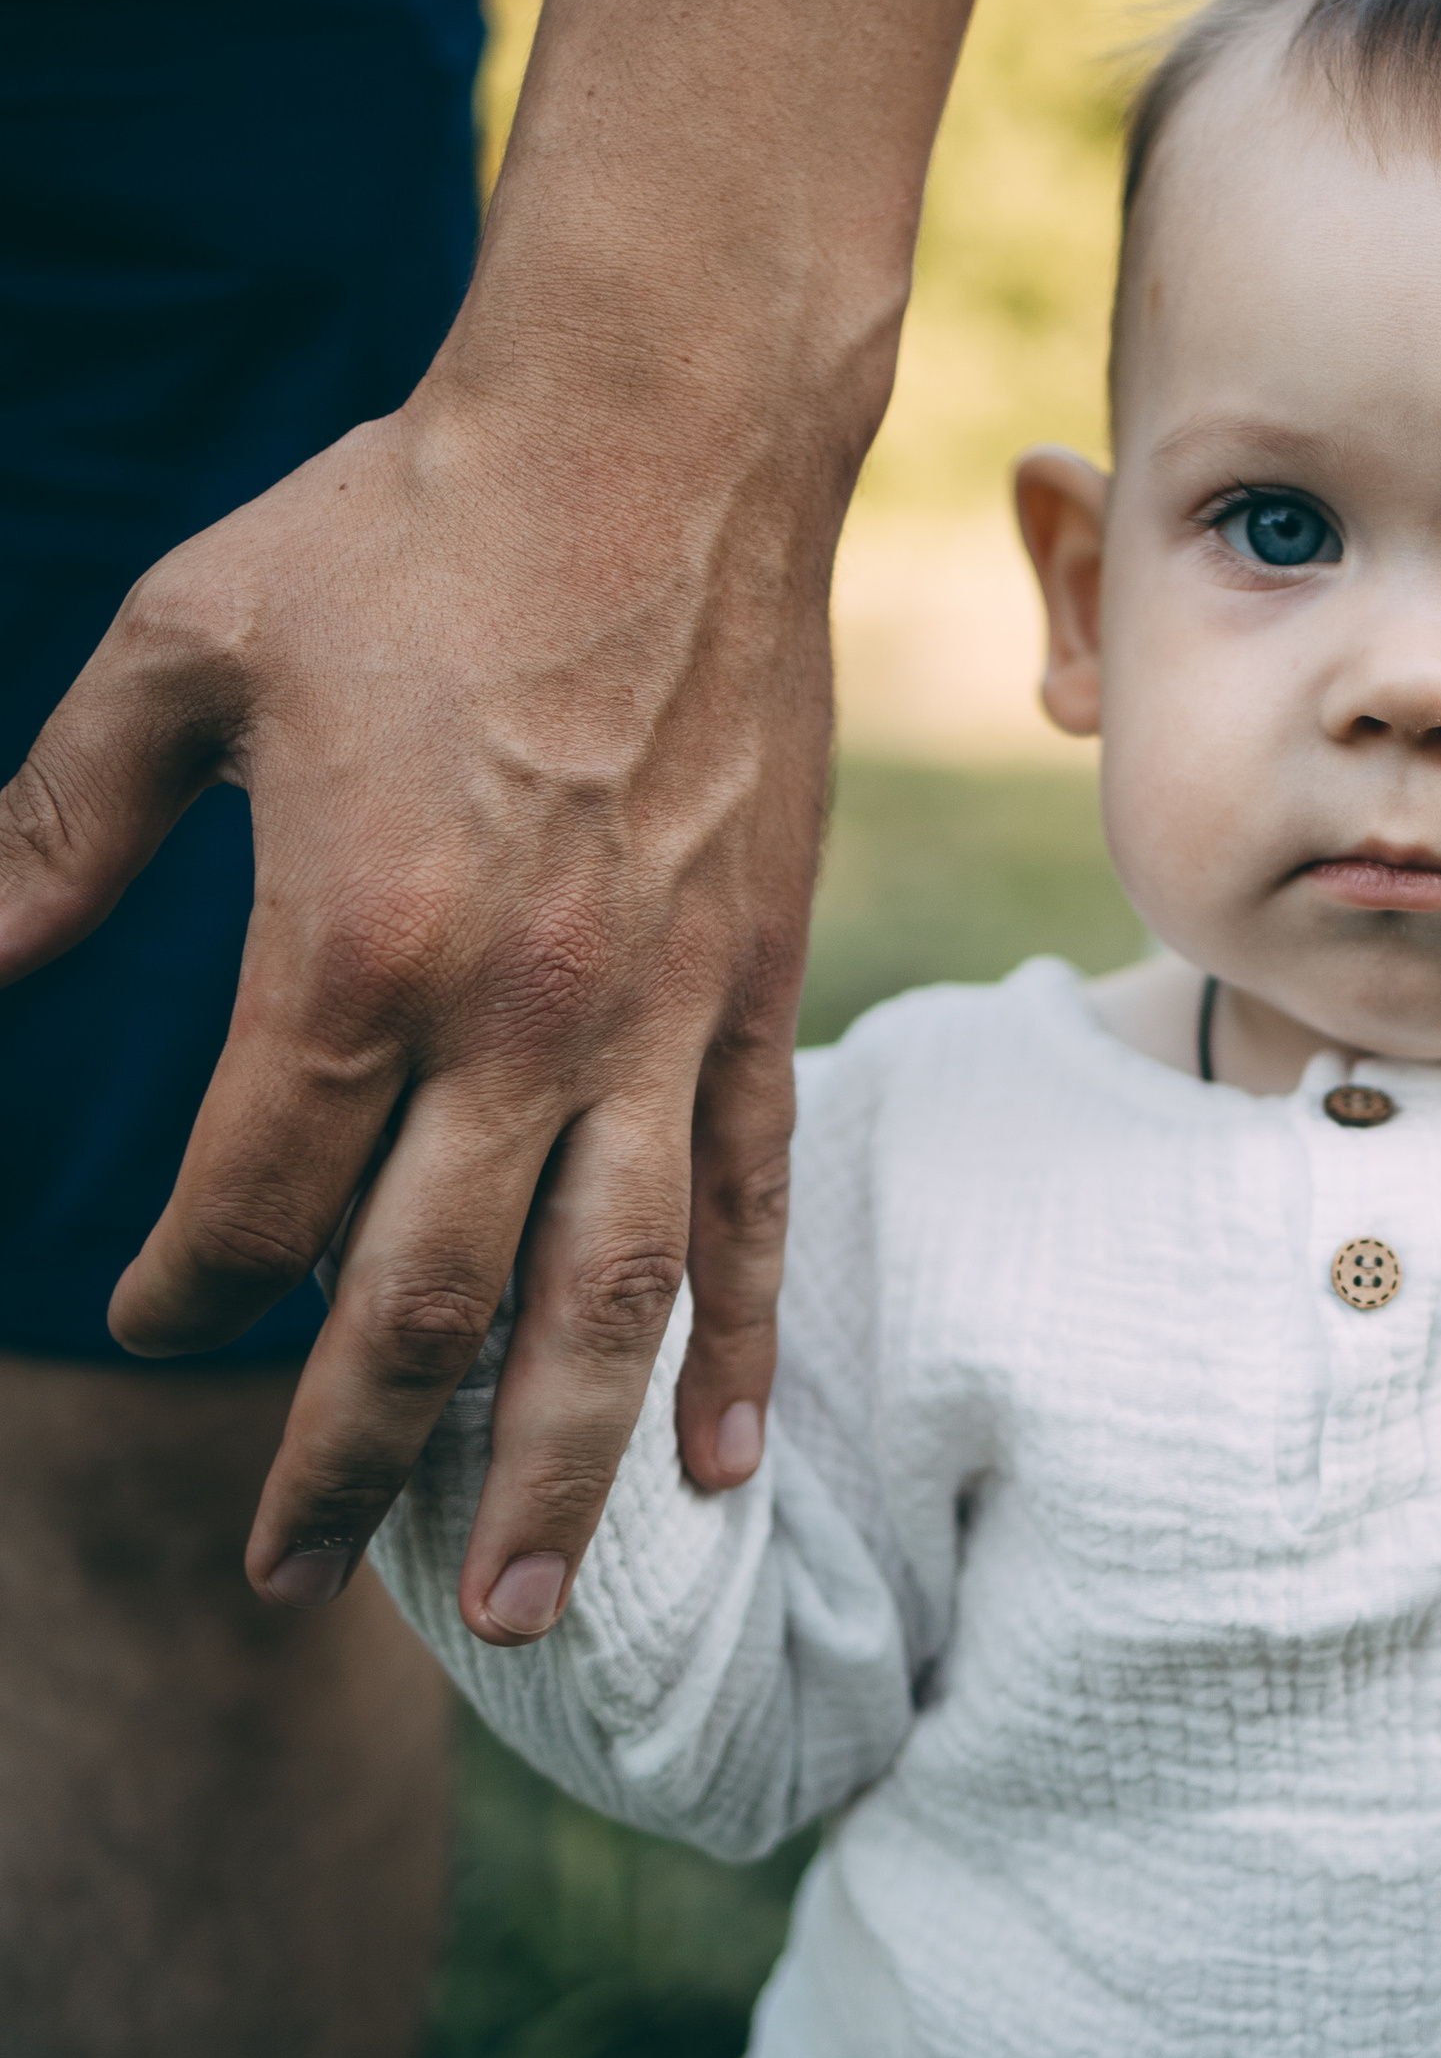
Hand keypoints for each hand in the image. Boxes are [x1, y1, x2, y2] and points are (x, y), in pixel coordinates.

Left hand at [0, 345, 857, 1645]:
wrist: (660, 440)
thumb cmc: (406, 529)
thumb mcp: (183, 645)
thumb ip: (59, 826)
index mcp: (354, 944)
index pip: (251, 1199)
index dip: (186, 1288)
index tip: (151, 1317)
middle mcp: (519, 1021)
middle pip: (422, 1309)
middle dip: (340, 1464)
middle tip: (284, 1576)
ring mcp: (656, 1019)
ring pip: (603, 1305)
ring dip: (544, 1478)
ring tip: (508, 1617)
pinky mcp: (753, 992)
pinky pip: (747, 1204)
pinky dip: (733, 1344)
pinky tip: (714, 1468)